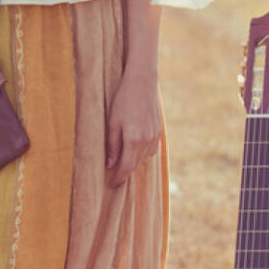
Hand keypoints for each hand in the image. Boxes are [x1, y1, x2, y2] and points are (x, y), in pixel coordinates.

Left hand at [106, 60, 161, 186]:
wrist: (142, 84)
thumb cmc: (123, 101)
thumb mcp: (112, 123)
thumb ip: (111, 145)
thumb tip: (109, 164)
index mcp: (134, 141)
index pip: (126, 167)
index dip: (119, 178)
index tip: (111, 185)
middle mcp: (147, 142)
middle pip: (136, 165)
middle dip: (125, 173)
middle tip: (115, 178)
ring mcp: (155, 137)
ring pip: (144, 159)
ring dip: (134, 164)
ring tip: (123, 166)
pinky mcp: (158, 131)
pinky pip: (151, 150)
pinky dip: (143, 155)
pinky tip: (135, 153)